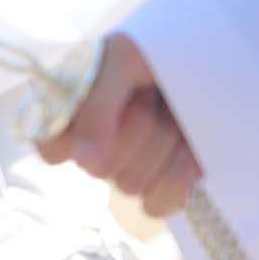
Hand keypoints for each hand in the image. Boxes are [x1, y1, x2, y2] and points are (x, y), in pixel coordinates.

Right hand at [36, 34, 200, 217]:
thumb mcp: (121, 61)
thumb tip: (87, 165)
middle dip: (138, 129)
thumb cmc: (153, 54)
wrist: (205, 60)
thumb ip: (96, 108)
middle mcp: (90, 148)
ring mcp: (125, 168)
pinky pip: (156, 205)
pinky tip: (187, 151)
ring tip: (174, 116)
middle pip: (100, 169)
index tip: (112, 103)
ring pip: (131, 184)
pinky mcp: (159, 185)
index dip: (82, 136)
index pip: (52, 152)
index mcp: (67, 117)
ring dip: (163, 147)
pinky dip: (176, 178)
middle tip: (150, 98)